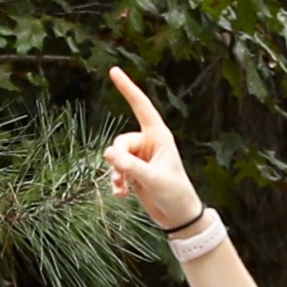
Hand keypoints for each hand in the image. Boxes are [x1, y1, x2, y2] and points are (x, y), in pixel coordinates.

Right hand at [102, 67, 204, 231]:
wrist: (178, 216)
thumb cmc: (175, 194)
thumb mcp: (153, 180)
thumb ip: (130, 167)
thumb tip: (108, 153)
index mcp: (159, 136)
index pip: (141, 107)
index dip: (128, 88)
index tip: (114, 71)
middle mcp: (149, 144)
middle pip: (121, 141)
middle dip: (119, 159)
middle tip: (124, 178)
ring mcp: (140, 158)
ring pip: (116, 157)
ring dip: (116, 174)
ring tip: (123, 190)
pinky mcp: (134, 172)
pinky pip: (117, 170)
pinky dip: (116, 182)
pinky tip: (122, 195)